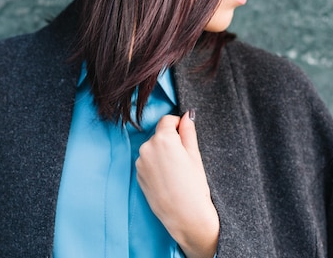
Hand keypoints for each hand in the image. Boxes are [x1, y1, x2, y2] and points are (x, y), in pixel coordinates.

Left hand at [135, 111, 218, 257]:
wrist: (185, 216)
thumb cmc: (194, 186)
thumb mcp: (195, 155)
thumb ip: (188, 132)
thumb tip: (186, 115)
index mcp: (163, 139)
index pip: (167, 120)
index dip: (178, 126)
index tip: (186, 137)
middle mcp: (147, 147)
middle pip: (159, 135)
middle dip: (170, 141)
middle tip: (183, 160)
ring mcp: (140, 161)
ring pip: (152, 149)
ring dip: (162, 154)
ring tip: (175, 172)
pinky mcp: (138, 174)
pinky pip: (147, 162)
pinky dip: (155, 166)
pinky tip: (166, 179)